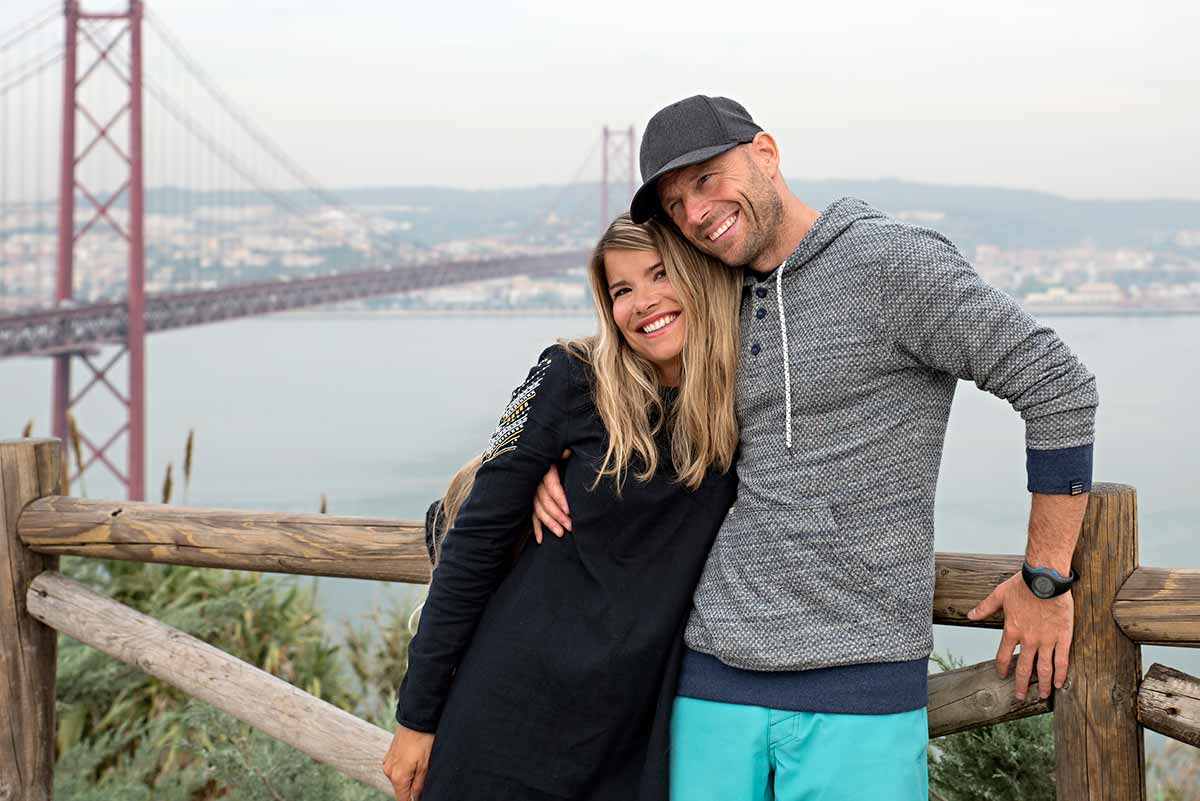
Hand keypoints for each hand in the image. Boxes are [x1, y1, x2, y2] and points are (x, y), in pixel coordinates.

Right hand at [382, 724, 433, 800]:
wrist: (415, 718)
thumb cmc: (423, 741)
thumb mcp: (426, 765)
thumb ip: (419, 785)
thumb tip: (415, 798)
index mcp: (398, 776)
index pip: (403, 799)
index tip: (419, 798)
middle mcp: (389, 771)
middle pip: (401, 788)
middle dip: (412, 788)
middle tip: (424, 777)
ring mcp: (388, 762)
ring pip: (400, 778)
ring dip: (409, 776)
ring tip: (422, 764)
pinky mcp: (389, 755)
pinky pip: (397, 767)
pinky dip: (405, 768)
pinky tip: (415, 758)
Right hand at [531, 449, 572, 542]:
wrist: (541, 451)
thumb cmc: (558, 452)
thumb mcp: (561, 450)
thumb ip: (563, 452)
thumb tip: (566, 451)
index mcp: (544, 467)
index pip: (551, 485)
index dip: (559, 498)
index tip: (569, 511)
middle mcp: (534, 480)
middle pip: (544, 500)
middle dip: (557, 515)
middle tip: (570, 526)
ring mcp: (530, 491)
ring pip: (537, 509)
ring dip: (549, 523)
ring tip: (561, 533)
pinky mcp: (529, 500)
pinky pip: (531, 515)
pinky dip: (536, 528)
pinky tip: (541, 539)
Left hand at [968, 572, 1073, 700]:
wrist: (1046, 578)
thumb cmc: (1022, 584)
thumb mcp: (999, 594)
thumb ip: (985, 608)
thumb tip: (969, 615)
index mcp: (1012, 630)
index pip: (1003, 656)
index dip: (1001, 668)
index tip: (1002, 675)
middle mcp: (1028, 639)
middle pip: (1024, 668)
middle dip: (1021, 684)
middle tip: (1020, 696)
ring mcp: (1046, 640)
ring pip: (1044, 668)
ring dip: (1043, 684)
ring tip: (1043, 695)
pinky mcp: (1063, 637)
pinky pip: (1062, 660)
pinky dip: (1061, 673)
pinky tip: (1061, 684)